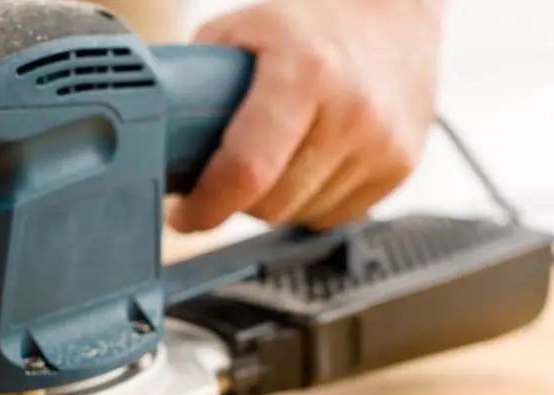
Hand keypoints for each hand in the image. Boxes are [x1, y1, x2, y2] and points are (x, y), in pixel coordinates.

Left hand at [168, 0, 443, 231]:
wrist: (395, 13)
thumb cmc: (311, 22)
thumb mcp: (243, 31)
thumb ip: (195, 82)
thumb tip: (152, 137)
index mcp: (306, 73)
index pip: (247, 170)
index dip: (207, 206)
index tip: (186, 215)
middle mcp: (353, 111)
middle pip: (270, 204)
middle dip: (235, 201)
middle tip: (225, 176)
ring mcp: (383, 143)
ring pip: (299, 216)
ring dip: (273, 202)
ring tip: (272, 160)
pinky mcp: (401, 165)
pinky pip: (334, 215)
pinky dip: (309, 201)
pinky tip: (307, 164)